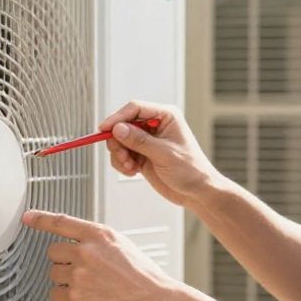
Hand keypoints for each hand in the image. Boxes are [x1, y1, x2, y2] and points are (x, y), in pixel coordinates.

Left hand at [22, 209, 181, 300]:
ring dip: (66, 280)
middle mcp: (85, 251)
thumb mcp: (121, 244)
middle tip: (83, 270)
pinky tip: (85, 297)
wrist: (152, 300)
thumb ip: (96, 241)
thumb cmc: (141, 275)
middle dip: (64, 261)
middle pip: (53, 252)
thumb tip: (77, 244)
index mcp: (98, 234)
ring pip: (54, 274)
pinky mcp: (75, 297)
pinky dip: (65, 297)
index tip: (28, 218)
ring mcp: (78, 275)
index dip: (40, 219)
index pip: (61, 222)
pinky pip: (55, 294)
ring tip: (91, 285)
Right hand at [98, 101, 220, 207]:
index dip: (117, 118)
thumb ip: (140, 141)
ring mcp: (147, 141)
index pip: (135, 109)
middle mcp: (154, 125)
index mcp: (165, 116)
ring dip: (120, 155)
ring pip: (119, 140)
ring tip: (130, 167)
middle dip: (118, 141)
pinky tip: (133, 171)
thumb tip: (118, 129)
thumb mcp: (164, 154)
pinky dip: (122, 163)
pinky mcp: (141, 155)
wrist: (196, 192)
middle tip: (122, 156)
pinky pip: (122, 154)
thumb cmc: (191, 170)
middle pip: (123, 124)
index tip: (104, 129)